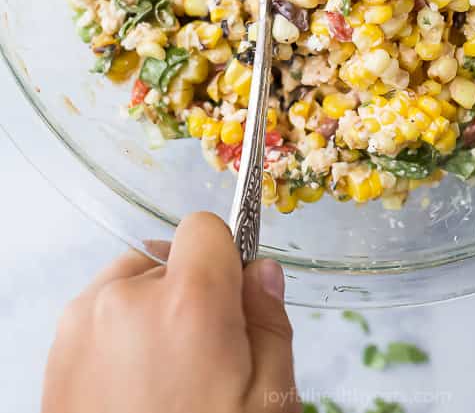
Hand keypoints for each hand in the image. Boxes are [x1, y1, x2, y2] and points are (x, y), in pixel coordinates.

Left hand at [42, 212, 298, 412]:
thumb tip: (263, 272)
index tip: (236, 296)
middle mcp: (126, 300)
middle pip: (168, 258)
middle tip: (204, 359)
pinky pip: (98, 318)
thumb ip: (270, 324)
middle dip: (190, 293)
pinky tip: (135, 391)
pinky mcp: (56, 354)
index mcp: (188, 305)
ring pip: (131, 286)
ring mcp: (82, 325)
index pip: (205, 228)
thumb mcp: (269, 405)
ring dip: (151, 314)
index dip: (227, 260)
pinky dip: (118, 339)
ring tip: (165, 381)